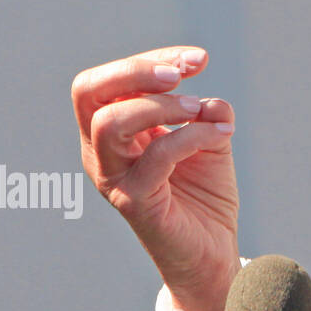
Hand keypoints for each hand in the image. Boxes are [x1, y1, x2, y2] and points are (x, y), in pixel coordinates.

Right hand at [72, 46, 240, 310]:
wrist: (213, 251)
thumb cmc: (204, 192)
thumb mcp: (210, 138)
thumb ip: (206, 112)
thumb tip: (208, 100)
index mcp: (112, 133)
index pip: (107, 81)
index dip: (149, 61)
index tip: (197, 59)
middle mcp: (101, 153)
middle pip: (88, 92)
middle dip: (137, 70)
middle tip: (184, 72)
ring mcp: (114, 178)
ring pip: (109, 122)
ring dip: (161, 104)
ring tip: (199, 109)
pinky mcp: (136, 202)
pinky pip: (156, 155)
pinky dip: (193, 135)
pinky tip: (222, 134)